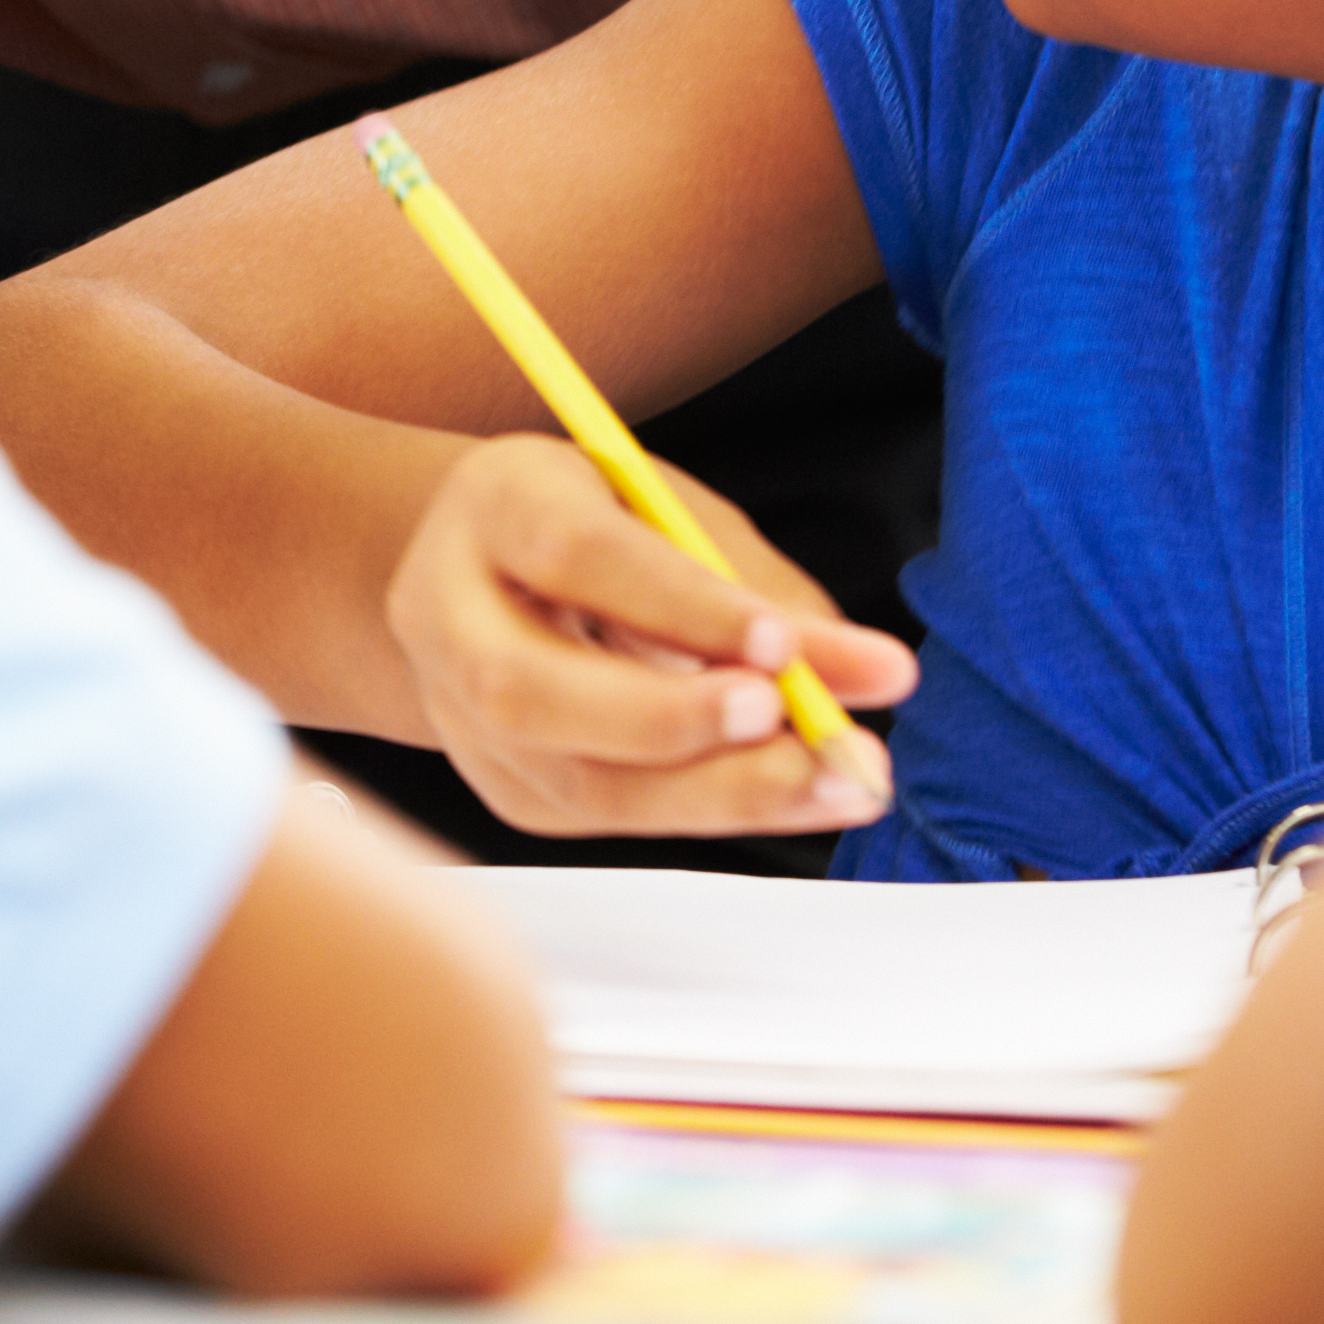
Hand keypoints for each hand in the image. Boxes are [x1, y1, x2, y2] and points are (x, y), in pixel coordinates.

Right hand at [383, 432, 912, 838]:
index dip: (679, 605)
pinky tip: (786, 794)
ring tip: (836, 784)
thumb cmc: (598, 524)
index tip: (785, 645)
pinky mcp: (505, 784)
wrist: (483, 574)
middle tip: (798, 729)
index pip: (573, 556)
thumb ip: (761, 589)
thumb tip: (875, 673)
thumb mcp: (672, 514)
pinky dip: (707, 809)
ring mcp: (462, 714)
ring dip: (719, 793)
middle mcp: (448, 614)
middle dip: (675, 721)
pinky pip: (606, 817)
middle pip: (530, 691)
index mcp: (493, 506)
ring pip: (572, 781)